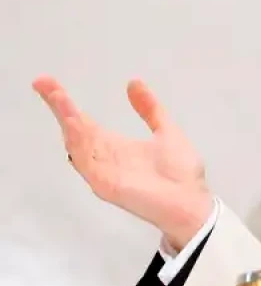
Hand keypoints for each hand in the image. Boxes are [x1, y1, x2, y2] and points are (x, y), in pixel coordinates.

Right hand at [33, 76, 213, 248]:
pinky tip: (74, 124)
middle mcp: (104, 158)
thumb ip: (151, 109)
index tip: (48, 83)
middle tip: (43, 82)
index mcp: (116, 147)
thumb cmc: (180, 173)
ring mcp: (103, 172)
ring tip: (58, 97)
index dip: (66, 104)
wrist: (192, 203)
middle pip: (75, 130)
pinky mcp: (106, 185)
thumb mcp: (166, 131)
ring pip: (78, 143)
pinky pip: (88, 163)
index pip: (84, 122)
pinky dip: (80, 143)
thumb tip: (134, 83)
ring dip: (68, 120)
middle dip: (59, 106)